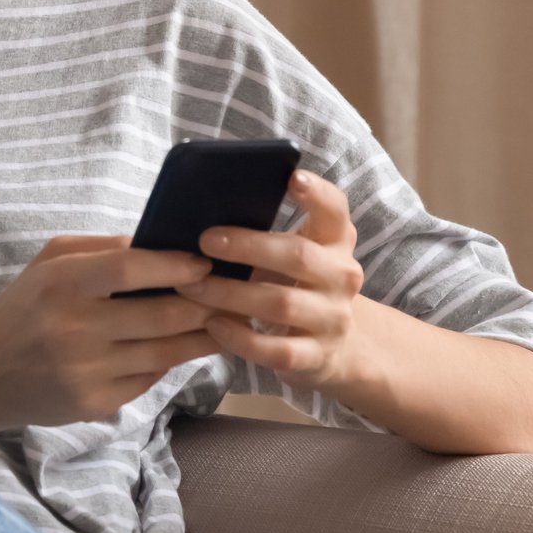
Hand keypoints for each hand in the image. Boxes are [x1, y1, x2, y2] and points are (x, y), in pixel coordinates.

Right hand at [0, 233, 225, 430]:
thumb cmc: (25, 307)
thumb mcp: (49, 261)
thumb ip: (102, 247)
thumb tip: (163, 243)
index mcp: (60, 283)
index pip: (129, 268)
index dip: (175, 264)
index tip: (205, 263)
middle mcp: (73, 329)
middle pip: (160, 314)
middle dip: (206, 303)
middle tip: (234, 293)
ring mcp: (85, 371)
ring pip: (166, 351)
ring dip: (204, 336)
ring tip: (228, 321)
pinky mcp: (95, 403)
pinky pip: (149, 378)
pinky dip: (171, 361)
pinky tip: (185, 347)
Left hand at [181, 168, 366, 392]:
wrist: (338, 346)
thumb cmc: (298, 285)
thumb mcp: (293, 253)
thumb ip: (265, 232)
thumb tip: (199, 212)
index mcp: (335, 241)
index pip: (335, 209)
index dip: (316, 192)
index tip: (291, 176)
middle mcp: (342, 276)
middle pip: (299, 255)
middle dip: (248, 246)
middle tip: (205, 240)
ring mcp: (333, 318)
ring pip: (281, 302)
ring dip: (230, 293)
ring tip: (190, 285)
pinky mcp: (317, 356)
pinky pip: (277, 349)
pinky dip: (241, 337)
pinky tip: (213, 325)